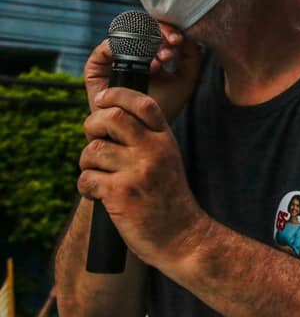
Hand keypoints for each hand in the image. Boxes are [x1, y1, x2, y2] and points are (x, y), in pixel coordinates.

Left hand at [78, 87, 207, 268]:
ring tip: (98, 175)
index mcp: (165, 139)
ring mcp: (137, 171)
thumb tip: (108, 120)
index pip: (143, 103)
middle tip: (93, 139)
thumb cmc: (168, 198)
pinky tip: (97, 195)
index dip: (117, 95)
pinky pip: (87, 178)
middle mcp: (153, 151)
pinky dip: (86, 187)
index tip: (102, 99)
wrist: (182, 236)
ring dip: (87, 163)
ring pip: (93, 150)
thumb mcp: (167, 159)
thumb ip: (146, 139)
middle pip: (112, 118)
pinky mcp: (120, 194)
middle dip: (92, 125)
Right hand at [83, 22, 202, 121]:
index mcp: (150, 51)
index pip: (156, 29)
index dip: (167, 30)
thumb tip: (187, 35)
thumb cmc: (164, 106)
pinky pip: (104, 49)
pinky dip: (123, 48)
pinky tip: (144, 62)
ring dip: (144, 40)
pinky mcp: (96, 68)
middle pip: (141, 27)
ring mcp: (113, 59)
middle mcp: (130, 51)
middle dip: (158, 33)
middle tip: (171, 46)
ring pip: (124, 35)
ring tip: (161, 58)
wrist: (144, 130)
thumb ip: (192, 56)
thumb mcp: (186, 80)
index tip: (178, 41)